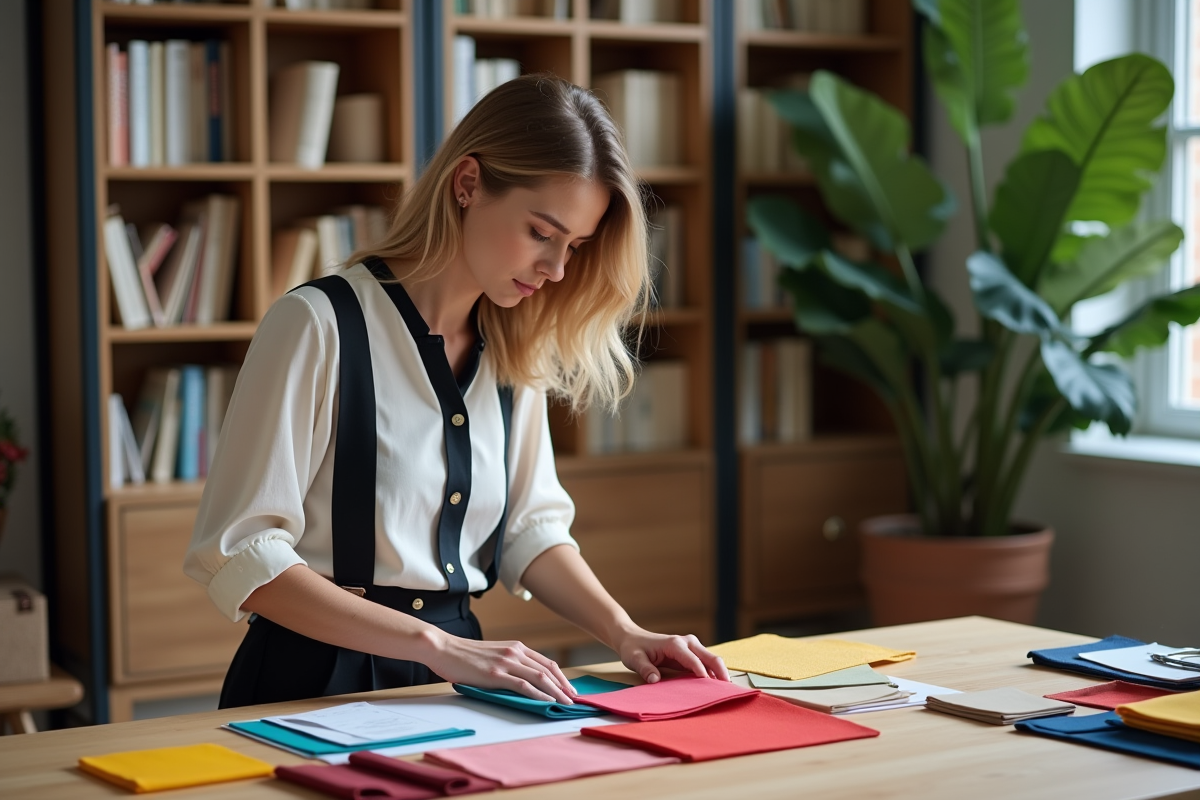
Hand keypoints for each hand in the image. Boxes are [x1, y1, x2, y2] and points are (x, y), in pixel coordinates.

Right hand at [420, 630, 576, 703]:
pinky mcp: (496, 674)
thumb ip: (508, 663)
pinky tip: (547, 702)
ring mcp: (506, 662)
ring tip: (566, 704)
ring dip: (556, 692)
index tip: (570, 689)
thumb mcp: (493, 655)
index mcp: (515, 647)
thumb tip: (522, 680)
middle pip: (548, 670)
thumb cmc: (464, 655)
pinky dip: (538, 695)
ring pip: (540, 678)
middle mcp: (515, 652)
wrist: (444, 648)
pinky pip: (523, 685)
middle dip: (564, 686)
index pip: (546, 663)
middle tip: (574, 700)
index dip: (561, 677)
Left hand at [614, 627, 729, 684]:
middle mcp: (687, 642)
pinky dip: (714, 673)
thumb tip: (654, 680)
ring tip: (726, 691)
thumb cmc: (633, 648)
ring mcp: (691, 647)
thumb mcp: (634, 659)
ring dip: (720, 673)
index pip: (693, 659)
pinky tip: (717, 686)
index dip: (701, 672)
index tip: (709, 685)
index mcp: (674, 644)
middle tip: (728, 690)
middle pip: (710, 657)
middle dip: (721, 672)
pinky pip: (706, 663)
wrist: (633, 638)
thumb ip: (644, 669)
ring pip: (712, 659)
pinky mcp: (691, 653)